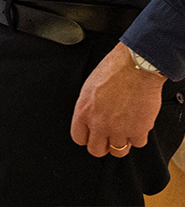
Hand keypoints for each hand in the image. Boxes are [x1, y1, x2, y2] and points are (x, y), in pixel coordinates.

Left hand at [71, 43, 165, 157]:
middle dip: (103, 145)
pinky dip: (139, 136)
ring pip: (118, 151)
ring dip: (122, 142)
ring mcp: (119, 129)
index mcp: (83, 112)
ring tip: (125, 131)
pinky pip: (138, 144)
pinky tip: (138, 124)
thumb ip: (88, 108)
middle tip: (109, 138)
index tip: (93, 136)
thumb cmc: (113, 71)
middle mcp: (99, 124)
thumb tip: (90, 119)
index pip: (78, 138)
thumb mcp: (89, 88)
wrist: (136, 67)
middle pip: (96, 150)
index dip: (87, 138)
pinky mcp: (138, 131)